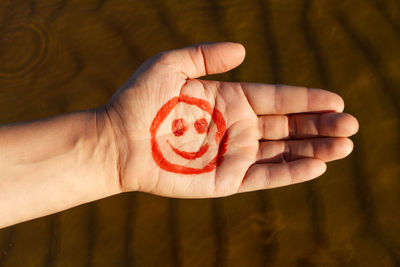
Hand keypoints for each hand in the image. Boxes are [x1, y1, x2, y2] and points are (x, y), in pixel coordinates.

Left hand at [102, 42, 358, 197]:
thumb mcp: (171, 65)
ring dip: (315, 148)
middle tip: (352, 125)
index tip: (336, 99)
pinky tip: (318, 165)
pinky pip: (265, 176)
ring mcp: (232, 155)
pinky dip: (292, 171)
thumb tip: (243, 50)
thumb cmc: (140, 102)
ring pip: (283, 152)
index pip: (277, 99)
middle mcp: (235, 128)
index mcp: (228, 100)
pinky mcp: (225, 180)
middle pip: (287, 126)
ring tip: (345, 144)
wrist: (117, 140)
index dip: (307, 99)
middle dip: (320, 126)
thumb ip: (206, 56)